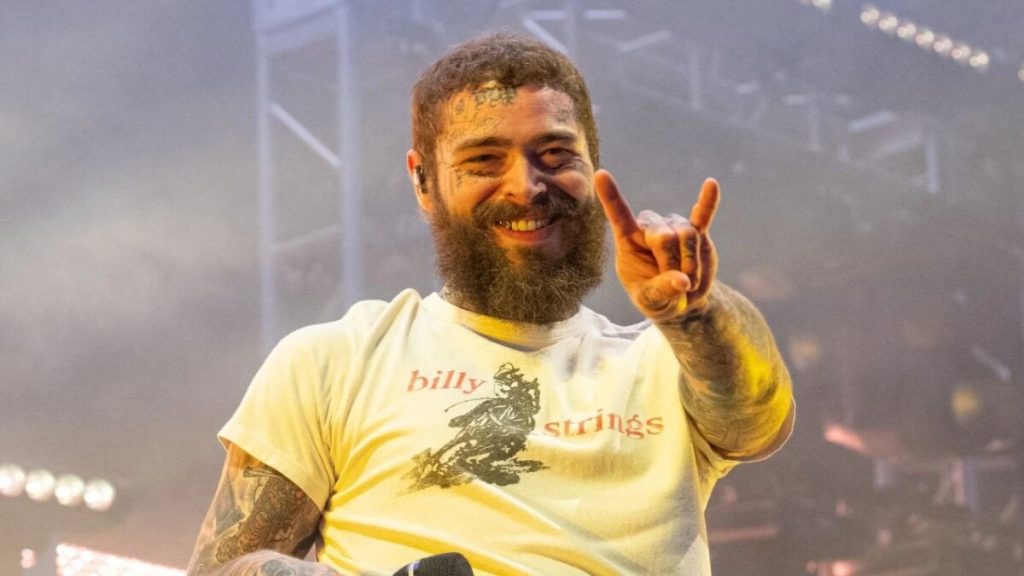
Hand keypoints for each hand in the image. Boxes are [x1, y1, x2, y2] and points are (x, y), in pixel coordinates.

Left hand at [594, 169, 719, 321]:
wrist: (680, 300)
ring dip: (691, 263)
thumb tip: (683, 281)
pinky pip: (704, 215)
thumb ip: (662, 291)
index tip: (600, 175)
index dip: (610, 196)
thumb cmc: (656, 299)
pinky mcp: (698, 232)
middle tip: (677, 284)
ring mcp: (674, 227)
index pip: (617, 214)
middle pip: (664, 236)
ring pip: (687, 235)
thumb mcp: (651, 302)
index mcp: (628, 240)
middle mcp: (650, 228)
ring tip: (689, 281)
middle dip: (672, 264)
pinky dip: (708, 202)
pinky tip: (711, 185)